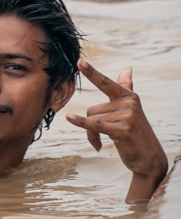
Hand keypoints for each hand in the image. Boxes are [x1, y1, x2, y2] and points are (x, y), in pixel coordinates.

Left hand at [65, 61, 168, 187]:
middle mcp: (128, 103)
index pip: (105, 83)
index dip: (91, 72)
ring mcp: (126, 116)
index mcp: (128, 96)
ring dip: (92, 135)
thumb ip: (126, 88)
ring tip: (103, 142)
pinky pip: (94, 124)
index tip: (79, 61)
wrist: (149, 158)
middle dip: (90, 124)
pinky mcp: (122, 130)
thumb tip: (127, 69)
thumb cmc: (135, 132)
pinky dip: (81, 123)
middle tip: (101, 136)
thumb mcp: (131, 109)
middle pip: (91, 109)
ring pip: (91, 120)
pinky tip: (69, 118)